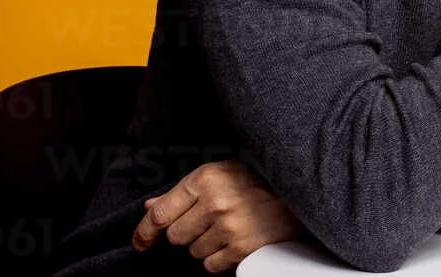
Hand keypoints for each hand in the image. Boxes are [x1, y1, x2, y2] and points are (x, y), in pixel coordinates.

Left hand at [132, 160, 301, 272]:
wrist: (299, 195)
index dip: (145, 231)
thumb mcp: (221, 175)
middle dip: (188, 234)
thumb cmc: (258, 184)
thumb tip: (150, 207)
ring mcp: (229, 226)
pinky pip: (211, 266)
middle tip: (210, 222)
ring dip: (207, 246)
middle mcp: (215, 201)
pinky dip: (221, 259)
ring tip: (230, 229)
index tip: (141, 242)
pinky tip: (236, 241)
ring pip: (194, 252)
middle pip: (175, 236)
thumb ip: (184, 192)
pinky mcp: (241, 248)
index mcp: (207, 178)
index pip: (160, 213)